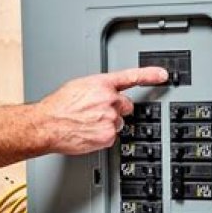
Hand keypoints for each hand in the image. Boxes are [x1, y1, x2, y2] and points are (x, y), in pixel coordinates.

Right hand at [35, 67, 167, 154]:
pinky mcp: (108, 135)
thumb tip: (104, 93)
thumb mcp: (79, 87)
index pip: (132, 76)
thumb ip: (97, 89)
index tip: (164, 75)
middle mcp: (109, 99)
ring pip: (118, 123)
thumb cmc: (58, 106)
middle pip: (126, 106)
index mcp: (102, 84)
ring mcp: (110, 118)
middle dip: (116, 109)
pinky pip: (111, 137)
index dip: (151, 75)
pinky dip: (102, 136)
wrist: (47, 125)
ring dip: (107, 124)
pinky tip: (88, 132)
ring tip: (88, 123)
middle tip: (98, 113)